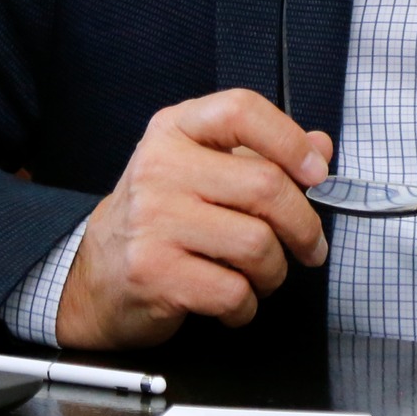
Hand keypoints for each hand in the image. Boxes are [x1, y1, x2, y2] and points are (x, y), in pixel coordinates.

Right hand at [54, 88, 332, 348]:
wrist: (97, 275)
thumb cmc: (160, 218)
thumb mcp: (204, 169)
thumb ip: (263, 154)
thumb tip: (320, 145)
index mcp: (175, 129)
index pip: (241, 110)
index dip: (290, 140)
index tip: (317, 173)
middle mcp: (160, 167)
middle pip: (265, 186)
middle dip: (303, 225)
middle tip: (310, 245)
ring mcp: (153, 220)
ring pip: (256, 244)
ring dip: (275, 270)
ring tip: (261, 274)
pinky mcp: (153, 272)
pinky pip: (233, 291)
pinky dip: (246, 305)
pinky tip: (234, 299)